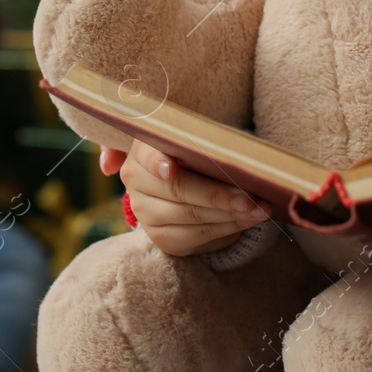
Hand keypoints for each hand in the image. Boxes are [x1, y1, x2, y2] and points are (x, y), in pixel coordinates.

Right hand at [99, 140, 269, 257]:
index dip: (158, 162)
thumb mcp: (189, 135)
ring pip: (192, 218)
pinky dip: (227, 230)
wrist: (190, 179)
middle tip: (251, 197)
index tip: (171, 169)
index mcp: (142, 151)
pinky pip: (197, 238)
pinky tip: (246, 222)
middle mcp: (136, 183)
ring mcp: (146, 214)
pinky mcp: (162, 239)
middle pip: (179, 191)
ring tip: (259, 209)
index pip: (148, 156)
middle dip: (219, 196)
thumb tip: (112, 162)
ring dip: (231, 215)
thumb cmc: (196, 150)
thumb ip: (177, 132)